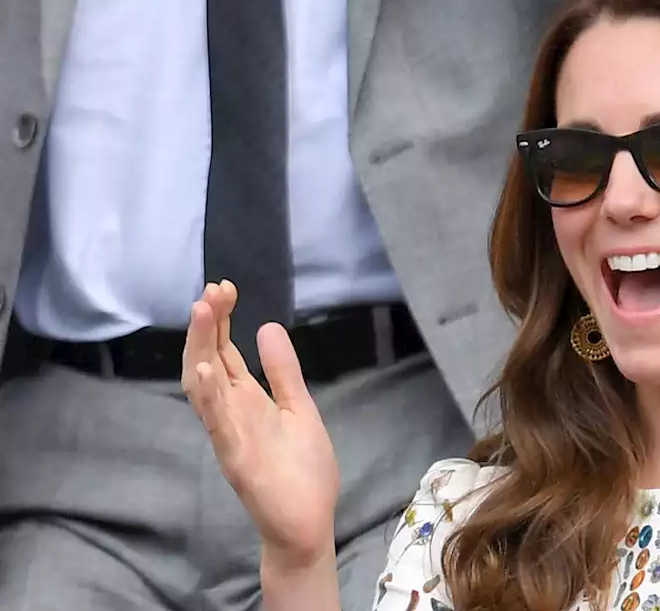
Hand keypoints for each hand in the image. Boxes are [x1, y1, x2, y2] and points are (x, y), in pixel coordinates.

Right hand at [182, 281, 339, 568]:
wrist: (307, 524)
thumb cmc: (302, 470)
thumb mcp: (298, 407)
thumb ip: (282, 371)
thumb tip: (267, 327)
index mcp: (247, 400)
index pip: (224, 352)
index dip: (220, 320)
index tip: (223, 288)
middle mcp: (231, 413)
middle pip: (209, 361)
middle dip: (206, 325)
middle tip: (211, 289)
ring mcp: (230, 435)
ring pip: (204, 387)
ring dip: (200, 350)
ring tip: (200, 313)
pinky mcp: (237, 458)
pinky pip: (217, 425)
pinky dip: (209, 398)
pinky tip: (206, 371)